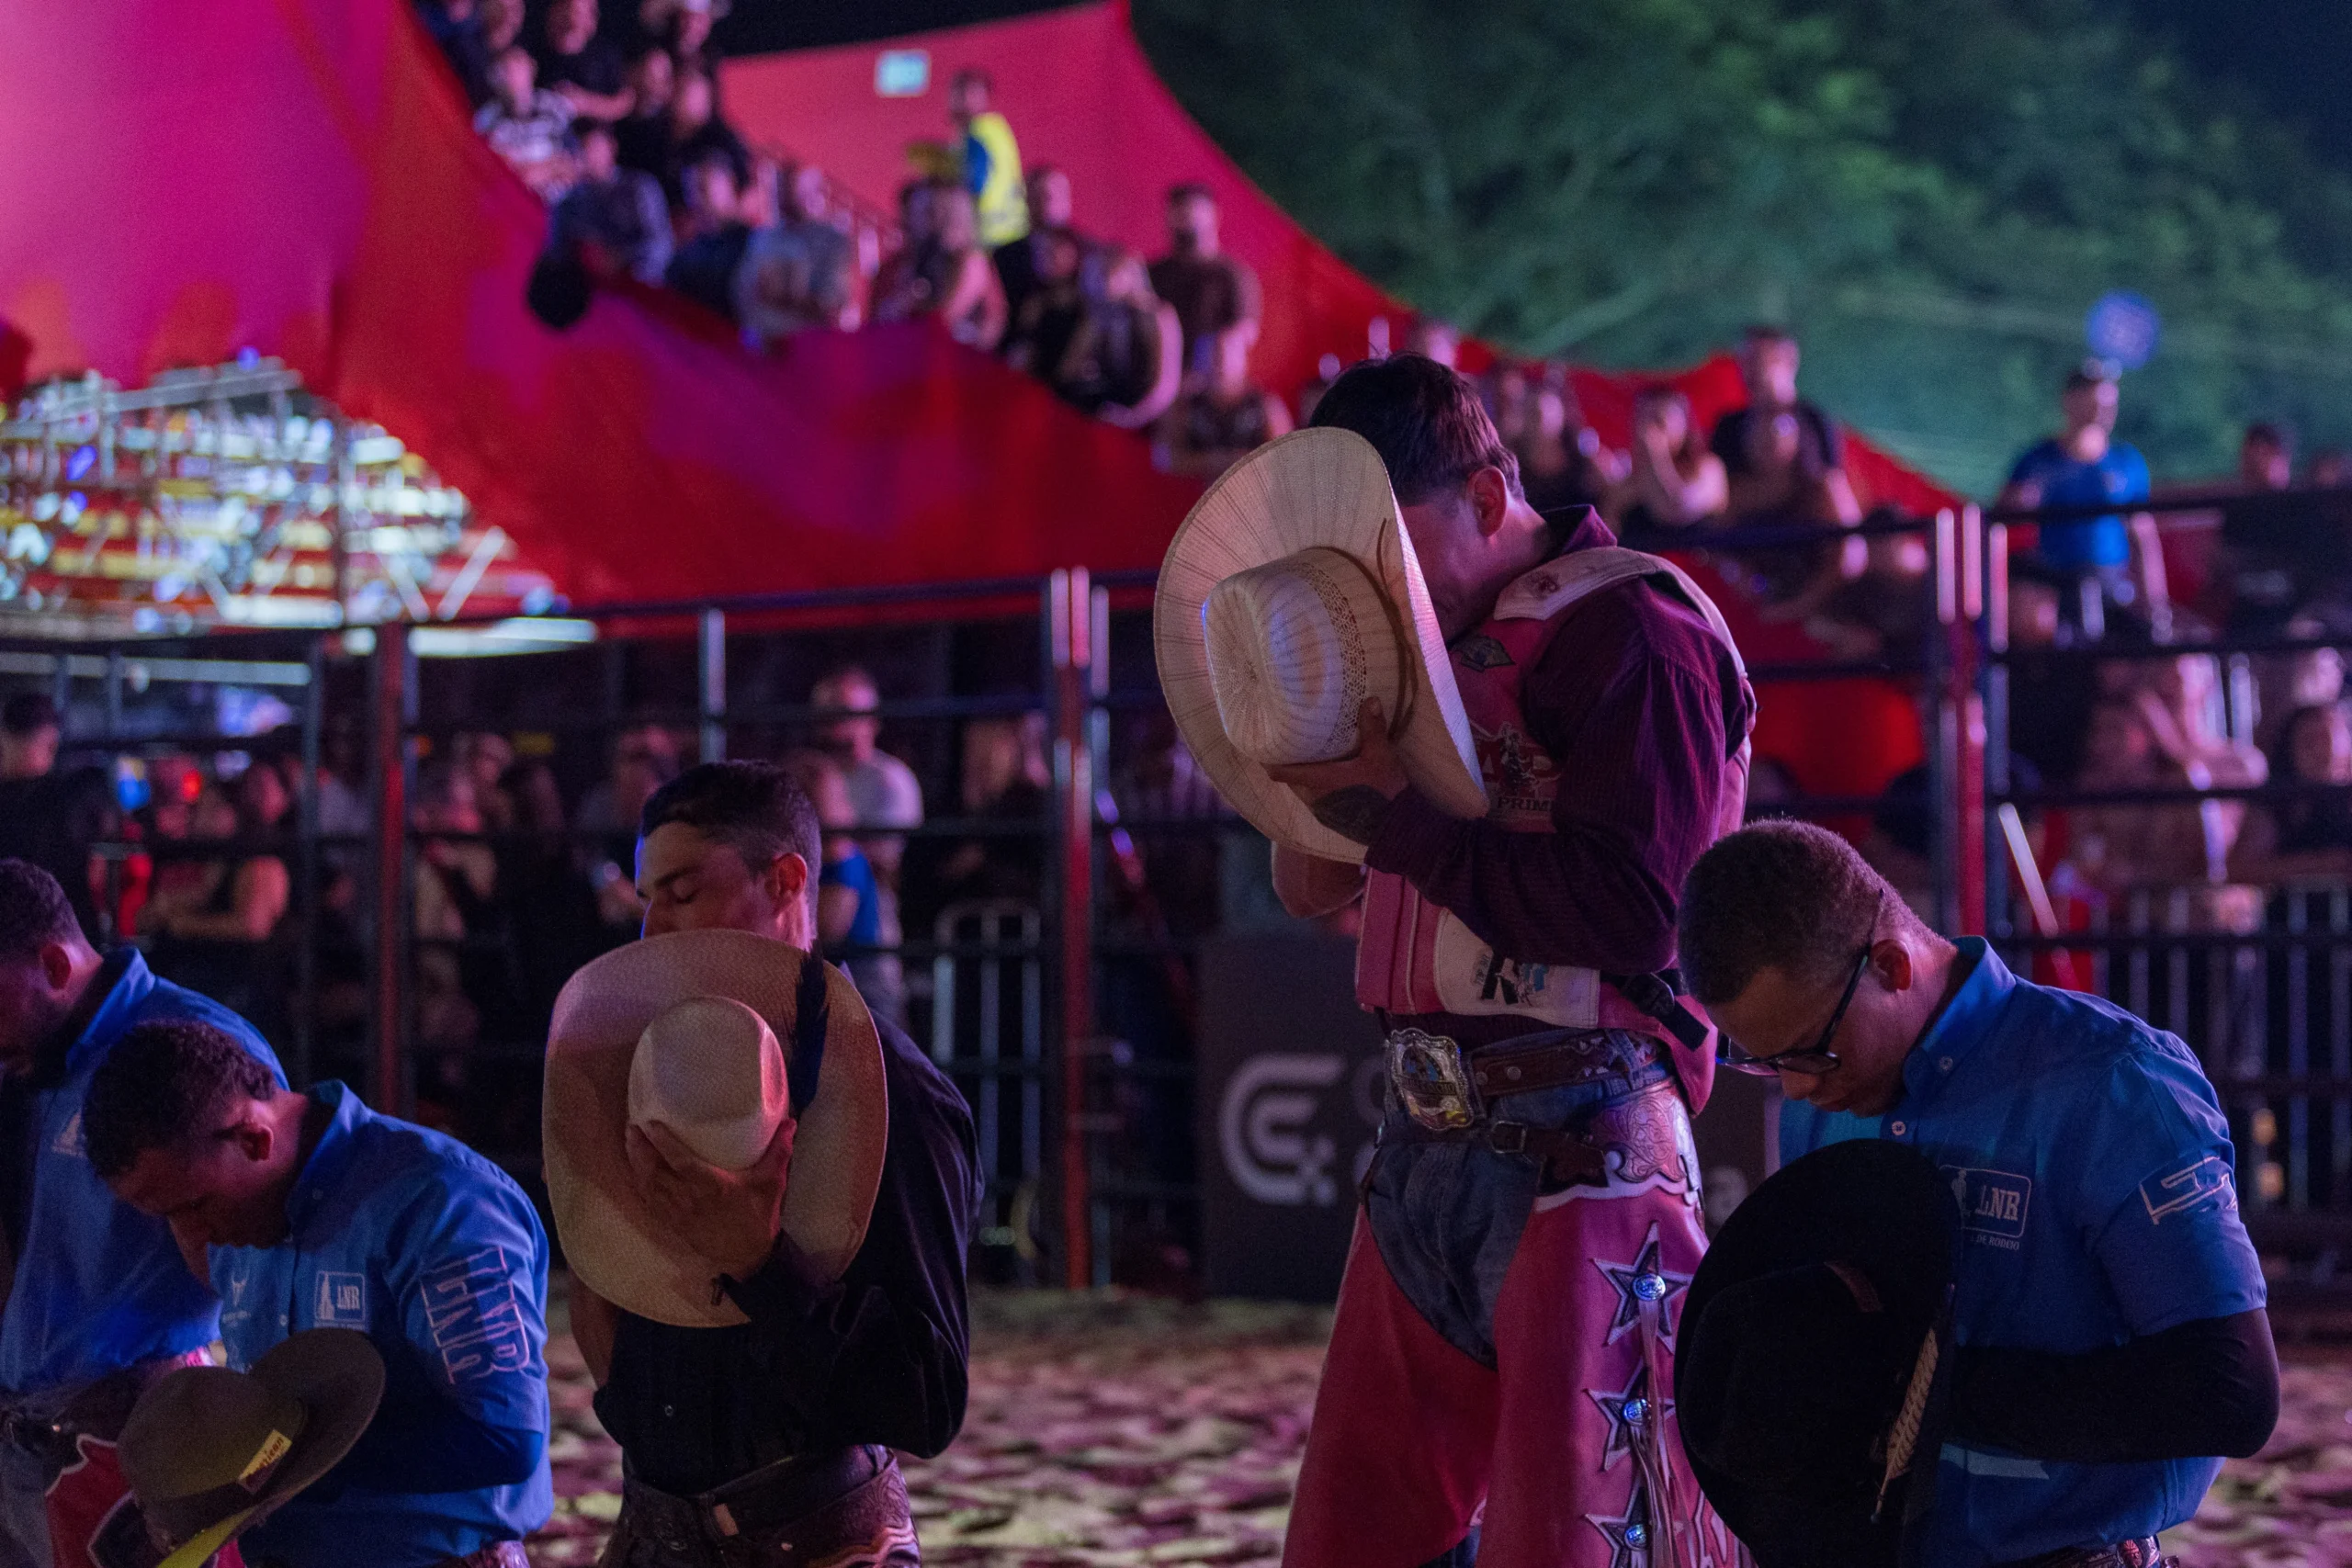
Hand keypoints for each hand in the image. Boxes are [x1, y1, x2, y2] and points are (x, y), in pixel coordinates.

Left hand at [624, 1116, 795, 1280]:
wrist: (746, 1257)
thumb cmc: (758, 1216)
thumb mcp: (772, 1183)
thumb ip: (779, 1151)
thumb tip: (789, 1121)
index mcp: (711, 1186)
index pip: (680, 1162)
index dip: (663, 1143)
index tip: (650, 1124)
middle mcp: (688, 1199)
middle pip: (655, 1172)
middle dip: (641, 1149)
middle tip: (632, 1126)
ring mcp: (677, 1212)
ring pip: (648, 1185)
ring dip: (636, 1163)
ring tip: (630, 1141)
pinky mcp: (672, 1222)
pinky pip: (649, 1201)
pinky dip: (640, 1183)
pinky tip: (636, 1170)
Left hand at [1265, 699, 1408, 844]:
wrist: (1398, 828)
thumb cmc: (1385, 791)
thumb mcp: (1380, 755)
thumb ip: (1372, 728)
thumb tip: (1370, 700)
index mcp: (1319, 780)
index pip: (1280, 772)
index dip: (1268, 759)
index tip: (1263, 744)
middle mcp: (1314, 797)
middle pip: (1289, 779)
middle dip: (1286, 762)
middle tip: (1288, 741)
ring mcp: (1322, 810)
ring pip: (1301, 789)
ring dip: (1301, 774)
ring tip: (1305, 754)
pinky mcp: (1332, 817)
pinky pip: (1314, 798)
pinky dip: (1313, 784)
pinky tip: (1326, 772)